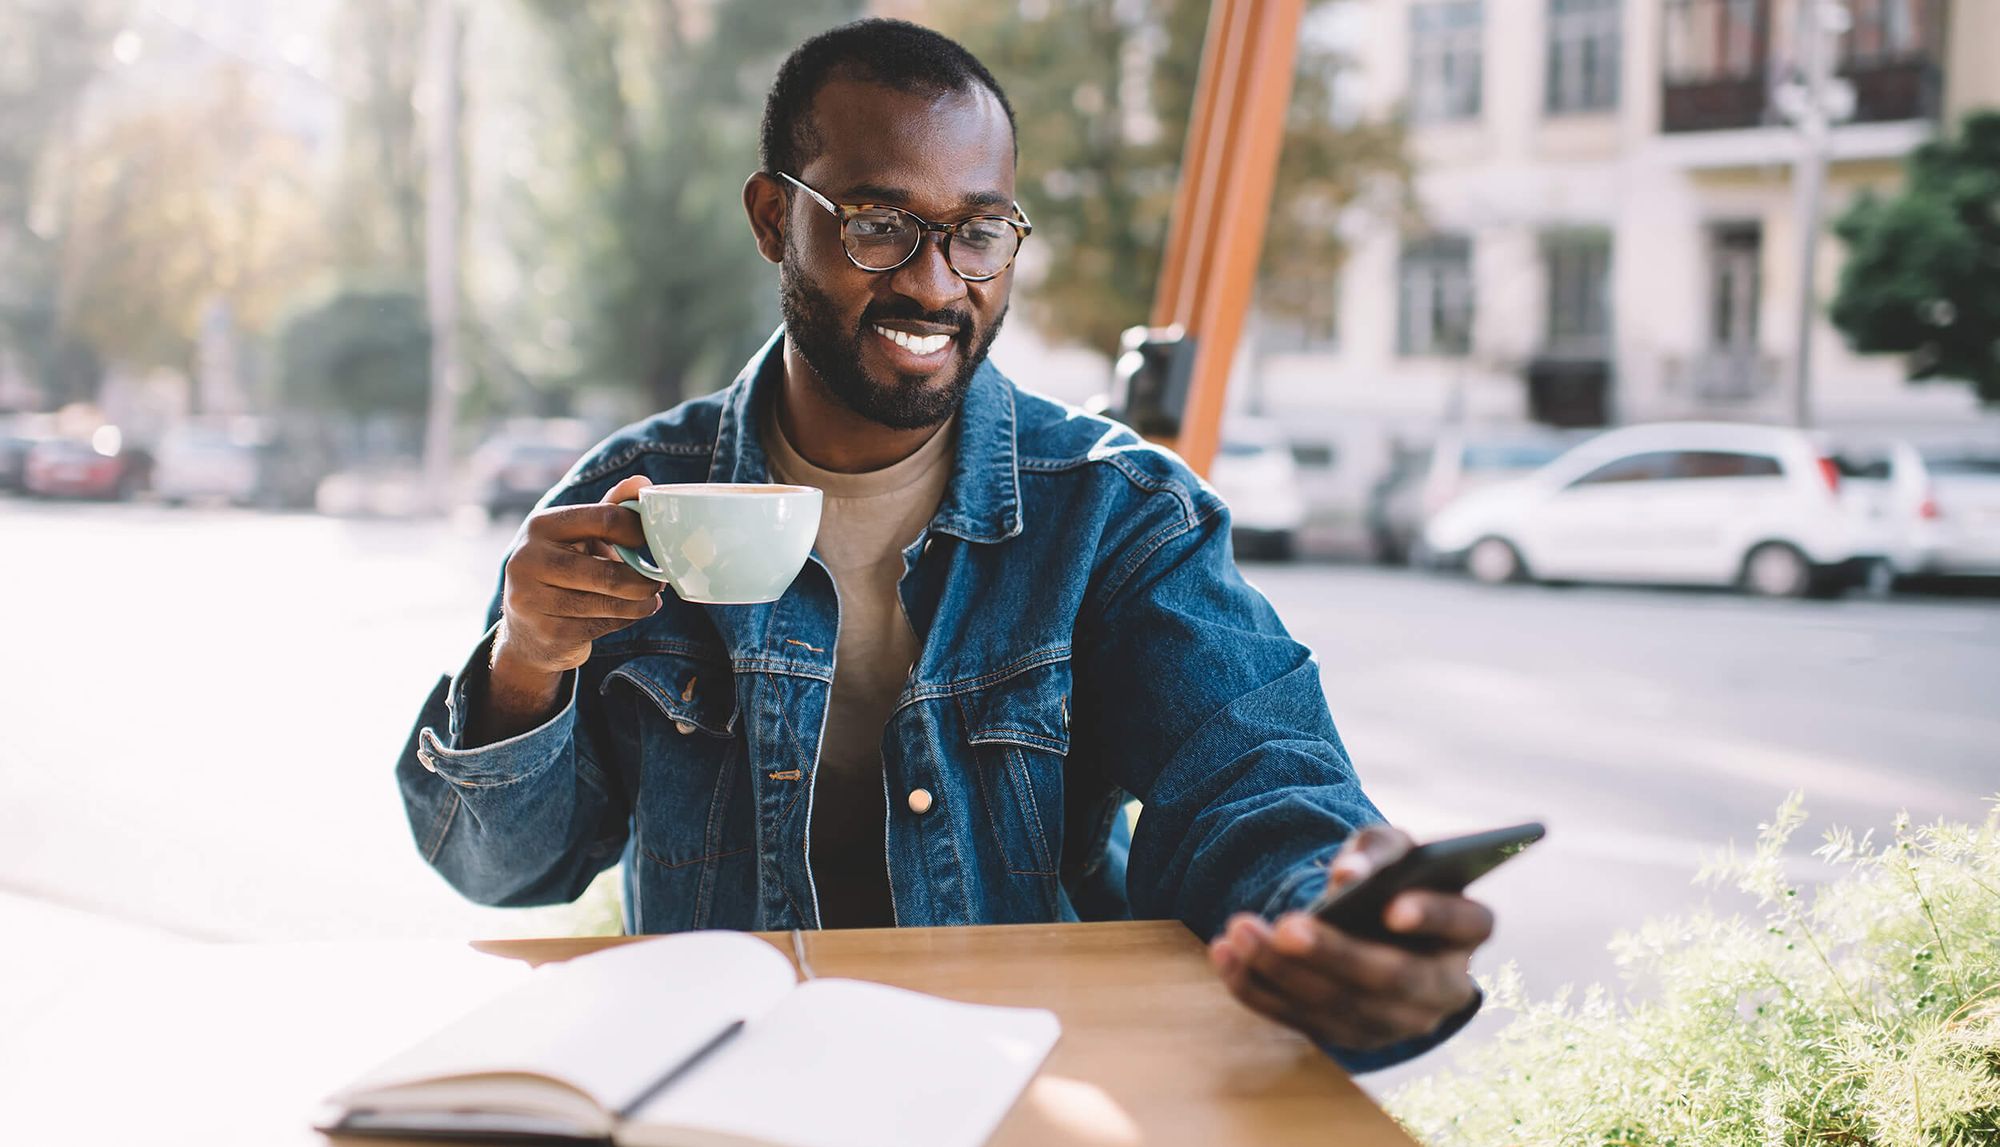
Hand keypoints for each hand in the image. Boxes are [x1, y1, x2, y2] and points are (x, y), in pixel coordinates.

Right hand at [476, 476, 662, 740]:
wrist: (526, 631)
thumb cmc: (563, 572)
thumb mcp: (579, 536)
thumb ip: (610, 509)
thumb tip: (642, 482)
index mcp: (541, 525)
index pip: (604, 519)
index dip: (637, 531)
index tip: (653, 542)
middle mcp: (529, 559)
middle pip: (607, 572)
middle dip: (642, 579)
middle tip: (659, 581)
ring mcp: (533, 599)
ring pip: (607, 603)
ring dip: (640, 603)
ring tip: (652, 599)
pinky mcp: (546, 631)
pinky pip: (601, 625)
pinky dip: (624, 620)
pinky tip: (631, 614)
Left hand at [1207, 825, 1492, 1050]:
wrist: (1372, 922)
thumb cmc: (1392, 875)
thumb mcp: (1391, 849)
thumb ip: (1377, 850)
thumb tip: (1348, 875)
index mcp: (1467, 929)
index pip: (1465, 923)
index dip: (1433, 915)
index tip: (1393, 906)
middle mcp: (1444, 986)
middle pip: (1393, 977)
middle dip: (1336, 953)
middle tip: (1287, 926)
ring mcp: (1398, 1021)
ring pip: (1341, 1006)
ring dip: (1282, 972)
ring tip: (1241, 930)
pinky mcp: (1351, 1037)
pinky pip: (1301, 1020)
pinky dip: (1258, 990)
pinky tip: (1225, 954)